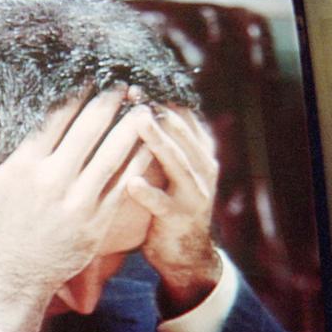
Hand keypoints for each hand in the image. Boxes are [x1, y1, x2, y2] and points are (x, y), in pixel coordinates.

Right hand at [0, 87, 156, 331]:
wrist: (14, 275)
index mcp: (25, 166)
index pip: (56, 120)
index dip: (75, 95)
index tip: (89, 79)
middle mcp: (54, 179)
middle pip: (88, 130)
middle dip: (107, 103)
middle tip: (123, 84)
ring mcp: (79, 201)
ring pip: (112, 155)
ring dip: (130, 128)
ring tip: (145, 108)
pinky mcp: (98, 221)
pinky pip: (122, 185)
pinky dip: (137, 163)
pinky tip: (148, 146)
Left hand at [127, 106, 220, 312]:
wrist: (184, 254)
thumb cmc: (166, 200)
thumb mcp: (168, 167)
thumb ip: (157, 139)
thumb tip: (130, 101)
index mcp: (197, 151)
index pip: (182, 115)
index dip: (160, 96)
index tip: (134, 78)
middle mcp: (202, 168)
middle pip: (180, 132)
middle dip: (157, 109)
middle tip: (133, 89)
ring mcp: (195, 193)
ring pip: (177, 161)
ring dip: (157, 141)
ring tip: (138, 121)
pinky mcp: (181, 218)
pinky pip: (164, 204)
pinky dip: (149, 193)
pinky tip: (131, 183)